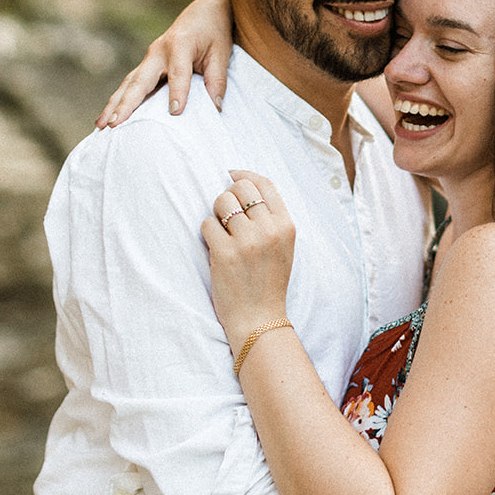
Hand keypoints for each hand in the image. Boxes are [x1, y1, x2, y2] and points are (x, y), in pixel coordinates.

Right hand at [97, 0, 232, 127]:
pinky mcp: (146, 65)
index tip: (175, 113)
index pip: (178, 72)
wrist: (203, 13)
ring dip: (114, 104)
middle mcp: (158, 51)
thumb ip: (217, 80)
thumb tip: (215, 107)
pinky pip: (130, 84)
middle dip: (126, 103)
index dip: (177, 92)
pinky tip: (108, 117)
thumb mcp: (221, 53)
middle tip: (114, 123)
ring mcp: (149, 58)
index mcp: (179, 45)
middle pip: (140, 80)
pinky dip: (118, 100)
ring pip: (129, 83)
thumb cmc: (213, 33)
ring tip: (101, 125)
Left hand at [201, 171, 296, 346]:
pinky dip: (207, 233)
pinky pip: (207, 224)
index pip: (265, 183)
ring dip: (216, 213)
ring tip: (222, 232)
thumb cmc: (268, 282)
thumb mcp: (283, 247)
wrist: (260, 319)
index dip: (244, 175)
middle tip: (226, 214)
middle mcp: (269, 230)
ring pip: (221, 201)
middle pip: (240, 187)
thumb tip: (244, 185)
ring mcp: (247, 242)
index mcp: (287, 226)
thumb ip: (271, 219)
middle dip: (228, 195)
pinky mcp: (225, 254)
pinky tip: (216, 248)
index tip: (231, 175)